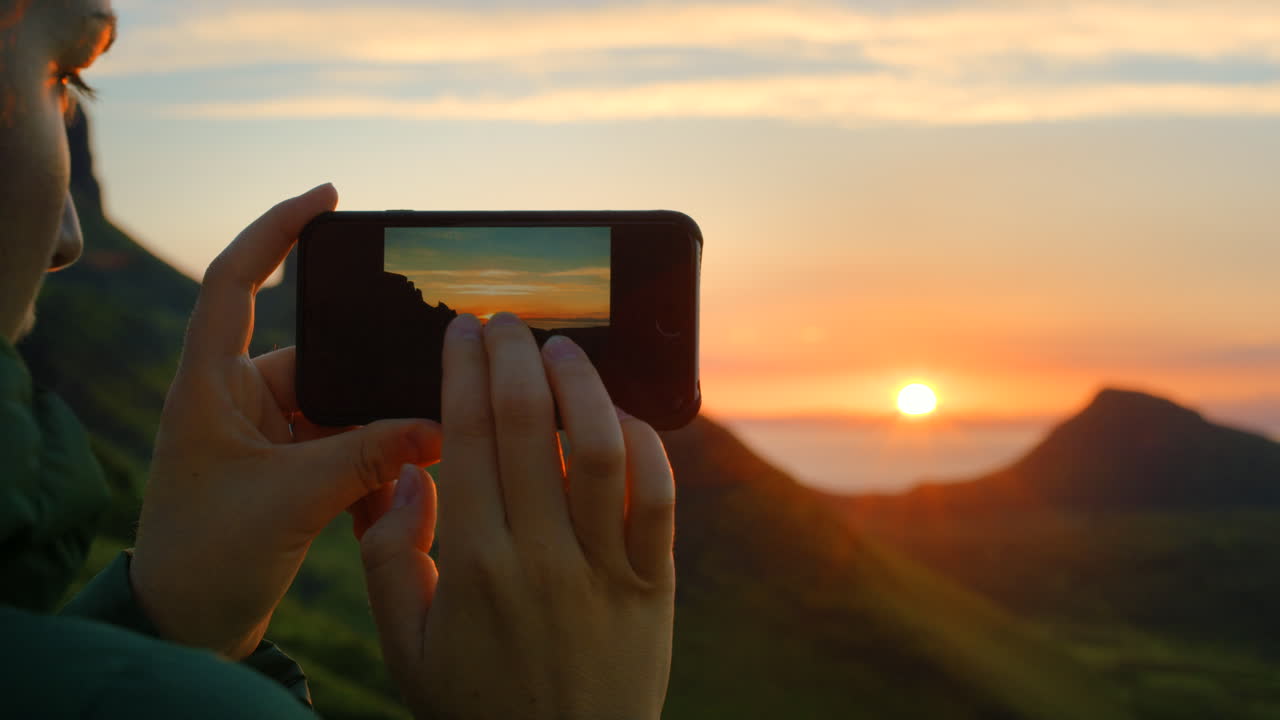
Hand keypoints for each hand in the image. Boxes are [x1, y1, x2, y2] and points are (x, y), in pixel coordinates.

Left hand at [130, 184, 441, 658]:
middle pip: (318, 351)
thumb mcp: (290, 500)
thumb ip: (367, 456)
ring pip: (341, 403)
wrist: (186, 627)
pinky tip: (403, 484)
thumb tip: (441, 425)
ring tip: (424, 440)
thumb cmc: (206, 557)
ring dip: (379, 428)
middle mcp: (236, 397)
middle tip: (429, 362)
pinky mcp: (288, 466)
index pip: (233, 280)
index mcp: (210, 384)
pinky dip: (375, 459)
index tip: (326, 196)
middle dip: (371, 368)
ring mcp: (264, 432)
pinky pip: (346, 443)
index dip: (275, 229)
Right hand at [360, 313, 675, 719]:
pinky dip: (646, 446)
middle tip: (509, 321)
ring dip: (581, 384)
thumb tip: (408, 479)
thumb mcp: (406, 648)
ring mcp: (602, 567)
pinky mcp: (652, 582)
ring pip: (597, 448)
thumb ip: (391, 561)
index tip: (463, 330)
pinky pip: (659, 497)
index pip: (465, 436)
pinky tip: (623, 419)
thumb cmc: (477, 706)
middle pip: (526, 424)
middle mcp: (538, 555)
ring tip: (565, 349)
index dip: (464, 370)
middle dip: (514, 355)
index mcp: (470, 563)